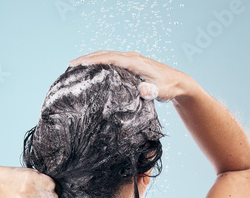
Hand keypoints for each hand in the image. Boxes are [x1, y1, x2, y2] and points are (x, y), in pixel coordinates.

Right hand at [68, 50, 193, 101]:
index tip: (79, 64)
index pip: (111, 58)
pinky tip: (92, 69)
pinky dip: (100, 62)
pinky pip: (112, 60)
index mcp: (135, 62)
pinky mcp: (131, 64)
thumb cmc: (169, 87)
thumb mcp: (161, 91)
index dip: (94, 61)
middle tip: (70, 65)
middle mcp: (132, 58)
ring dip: (92, 59)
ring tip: (76, 66)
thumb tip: (143, 90)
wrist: (178, 82)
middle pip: (105, 54)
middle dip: (87, 58)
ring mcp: (131, 60)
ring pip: (107, 56)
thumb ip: (152, 91)